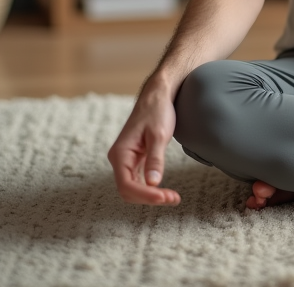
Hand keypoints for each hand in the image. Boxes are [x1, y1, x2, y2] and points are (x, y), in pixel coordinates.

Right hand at [107, 88, 181, 205]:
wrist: (157, 95)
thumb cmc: (157, 111)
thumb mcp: (159, 135)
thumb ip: (155, 159)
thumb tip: (153, 183)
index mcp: (120, 153)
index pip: (127, 185)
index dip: (145, 195)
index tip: (165, 197)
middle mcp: (119, 158)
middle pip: (128, 190)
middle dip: (149, 198)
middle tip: (174, 198)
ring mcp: (126, 160)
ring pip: (133, 188)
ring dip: (150, 196)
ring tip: (173, 197)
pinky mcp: (134, 160)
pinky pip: (138, 181)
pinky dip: (150, 189)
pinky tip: (164, 191)